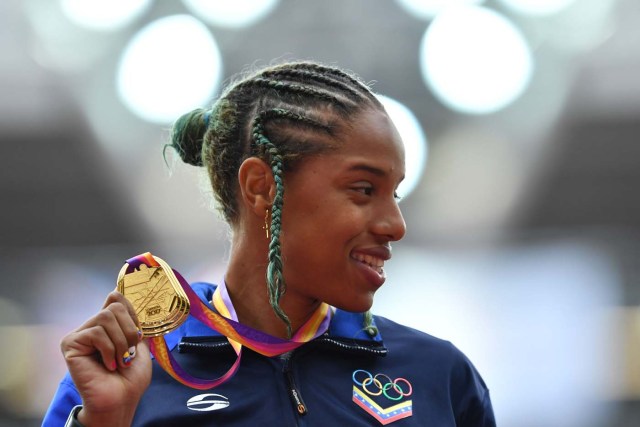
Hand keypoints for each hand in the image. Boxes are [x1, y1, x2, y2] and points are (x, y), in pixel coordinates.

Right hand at [60, 291, 151, 425]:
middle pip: (114, 306)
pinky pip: (96, 333)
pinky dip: (109, 350)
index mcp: (108, 325)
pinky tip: (108, 365)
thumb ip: (131, 321)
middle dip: (129, 331)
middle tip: (130, 353)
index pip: (116, 298)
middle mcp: (92, 327)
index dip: (131, 313)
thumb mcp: (140, 344)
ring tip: (121, 361)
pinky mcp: (70, 344)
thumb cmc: (130, 378)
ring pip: (105, 317)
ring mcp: (80, 335)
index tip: (138, 334)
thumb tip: (117, 294)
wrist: (121, 399)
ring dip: (121, 342)